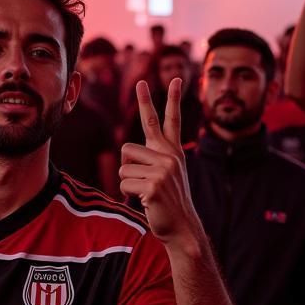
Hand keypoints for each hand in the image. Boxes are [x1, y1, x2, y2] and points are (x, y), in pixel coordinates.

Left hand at [120, 79, 199, 250]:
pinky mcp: (153, 185)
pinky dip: (128, 193)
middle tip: (141, 83)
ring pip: (124, 165)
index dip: (172, 99)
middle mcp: (170, 156)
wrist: (181, 227)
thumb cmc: (167, 201)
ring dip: (128, 180)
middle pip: (142, 130)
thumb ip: (150, 159)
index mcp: (173, 152)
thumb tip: (126, 153)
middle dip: (141, 112)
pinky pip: (124, 182)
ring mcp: (163, 170)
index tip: (175, 77)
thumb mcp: (164, 175)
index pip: (171, 120)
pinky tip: (145, 200)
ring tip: (145, 192)